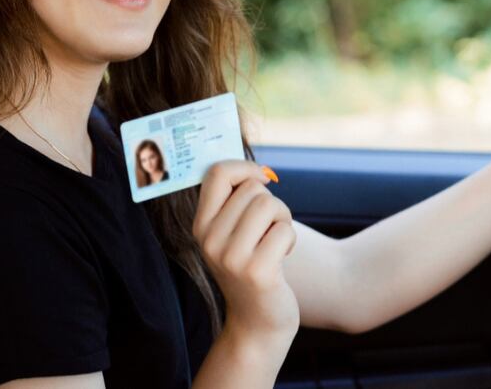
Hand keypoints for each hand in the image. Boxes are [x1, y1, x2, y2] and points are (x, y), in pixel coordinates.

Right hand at [193, 161, 299, 347]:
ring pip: (269, 205)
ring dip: (282, 219)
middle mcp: (209, 240)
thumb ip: (235, 202)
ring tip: (275, 241)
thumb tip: (258, 168)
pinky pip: (284, 230)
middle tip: (269, 229)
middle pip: (252, 188)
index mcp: (200, 226)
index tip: (261, 179)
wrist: (257, 322)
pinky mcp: (256, 271)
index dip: (245, 167)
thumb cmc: (251, 266)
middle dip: (271, 203)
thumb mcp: (231, 234)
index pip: (217, 173)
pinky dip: (290, 239)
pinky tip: (281, 258)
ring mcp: (231, 257)